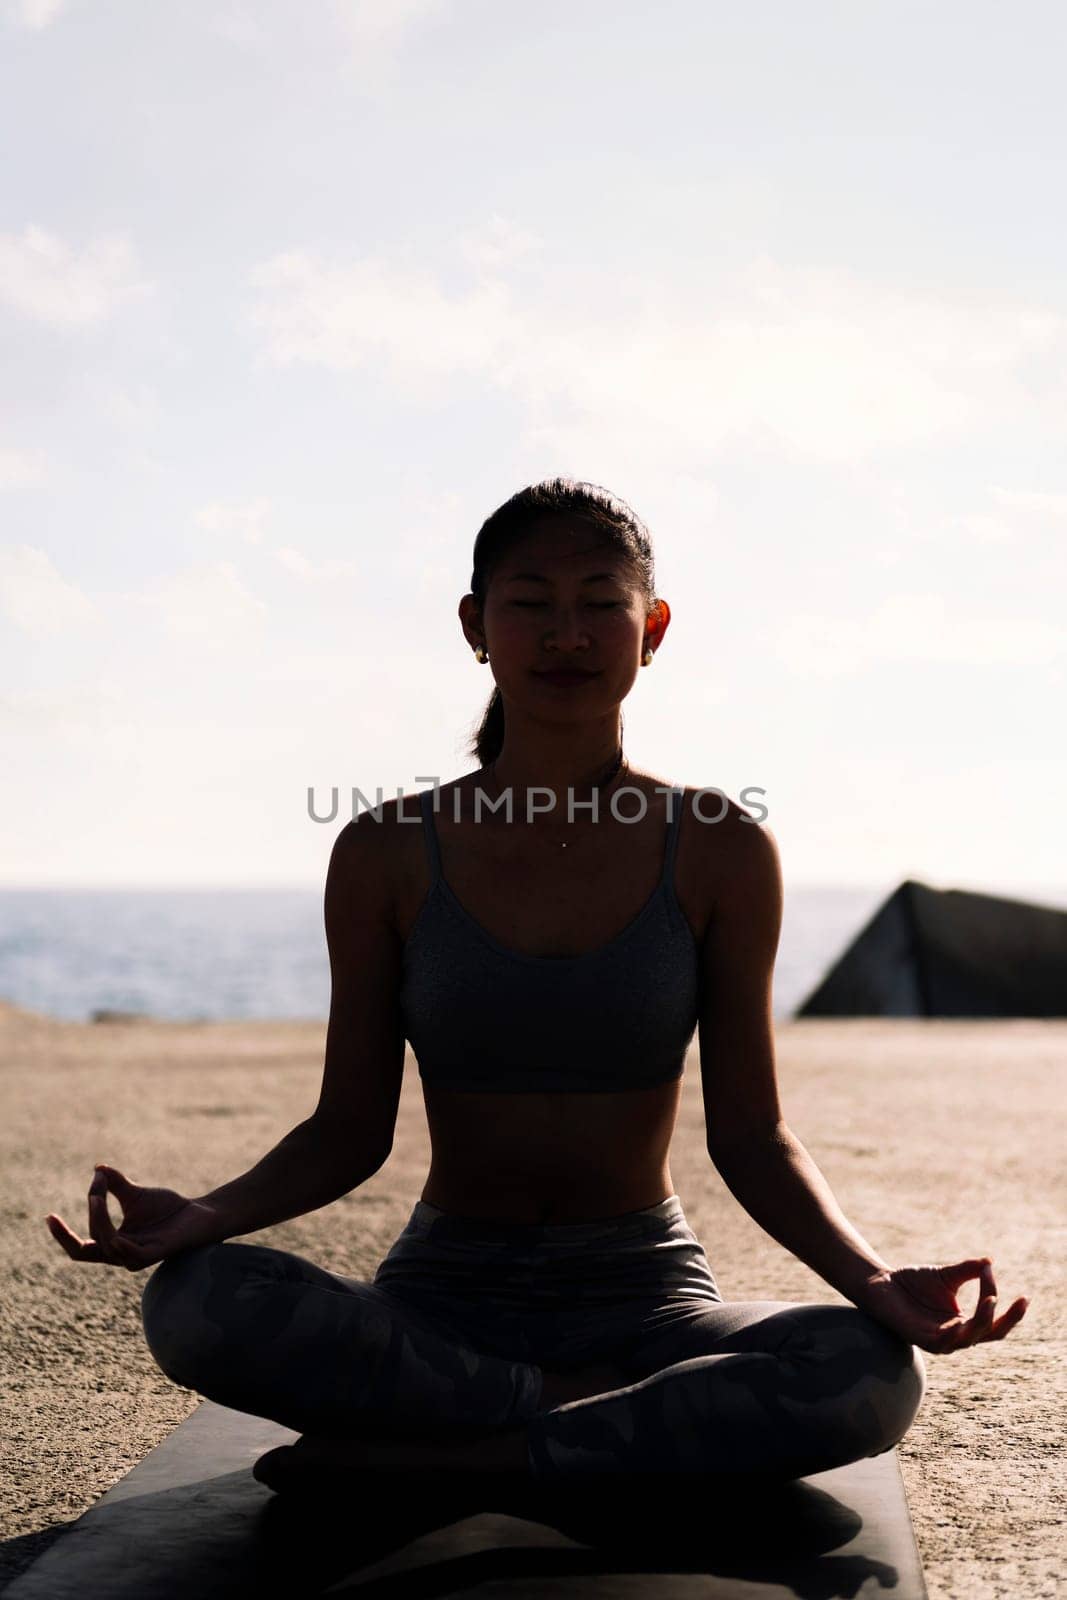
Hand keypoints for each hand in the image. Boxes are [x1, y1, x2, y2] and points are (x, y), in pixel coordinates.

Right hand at [45, 1164, 222, 1271]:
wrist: (200, 1213)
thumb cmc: (168, 1209)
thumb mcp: (135, 1194)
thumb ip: (115, 1184)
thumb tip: (97, 1168)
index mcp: (113, 1243)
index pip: (79, 1249)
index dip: (62, 1236)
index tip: (48, 1216)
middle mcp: (121, 1255)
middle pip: (89, 1244)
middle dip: (89, 1212)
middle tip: (96, 1186)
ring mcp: (137, 1257)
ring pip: (107, 1244)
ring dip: (99, 1219)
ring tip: (100, 1193)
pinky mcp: (155, 1254)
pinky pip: (130, 1256)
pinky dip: (118, 1243)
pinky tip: (114, 1232)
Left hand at [856, 1258, 1028, 1353]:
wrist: (880, 1283)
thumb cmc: (912, 1283)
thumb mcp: (946, 1275)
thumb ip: (968, 1271)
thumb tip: (989, 1261)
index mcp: (964, 1323)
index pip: (996, 1324)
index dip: (1012, 1313)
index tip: (1017, 1290)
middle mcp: (956, 1336)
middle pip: (990, 1333)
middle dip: (1006, 1318)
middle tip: (1015, 1299)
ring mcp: (940, 1340)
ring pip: (970, 1337)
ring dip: (982, 1319)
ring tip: (990, 1298)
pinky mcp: (921, 1339)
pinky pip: (943, 1343)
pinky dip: (954, 1333)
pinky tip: (961, 1320)